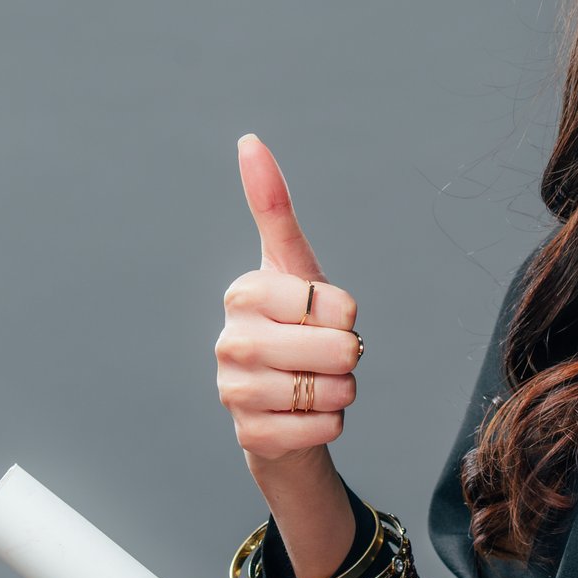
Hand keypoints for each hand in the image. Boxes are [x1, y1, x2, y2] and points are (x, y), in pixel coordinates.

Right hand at [217, 133, 362, 460]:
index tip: (320, 316)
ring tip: (311, 384)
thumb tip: (248, 140)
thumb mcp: (292, 267)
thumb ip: (272, 206)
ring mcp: (234, 392)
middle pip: (339, 350)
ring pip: (334, 392)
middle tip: (321, 356)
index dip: (345, 316)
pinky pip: (325, 429)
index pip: (338, 305)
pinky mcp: (250, 436)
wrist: (276, 404)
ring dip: (340, 392)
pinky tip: (302, 415)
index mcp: (243, 293)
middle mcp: (230, 341)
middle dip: (347, 357)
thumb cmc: (291, 326)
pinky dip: (330, 424)